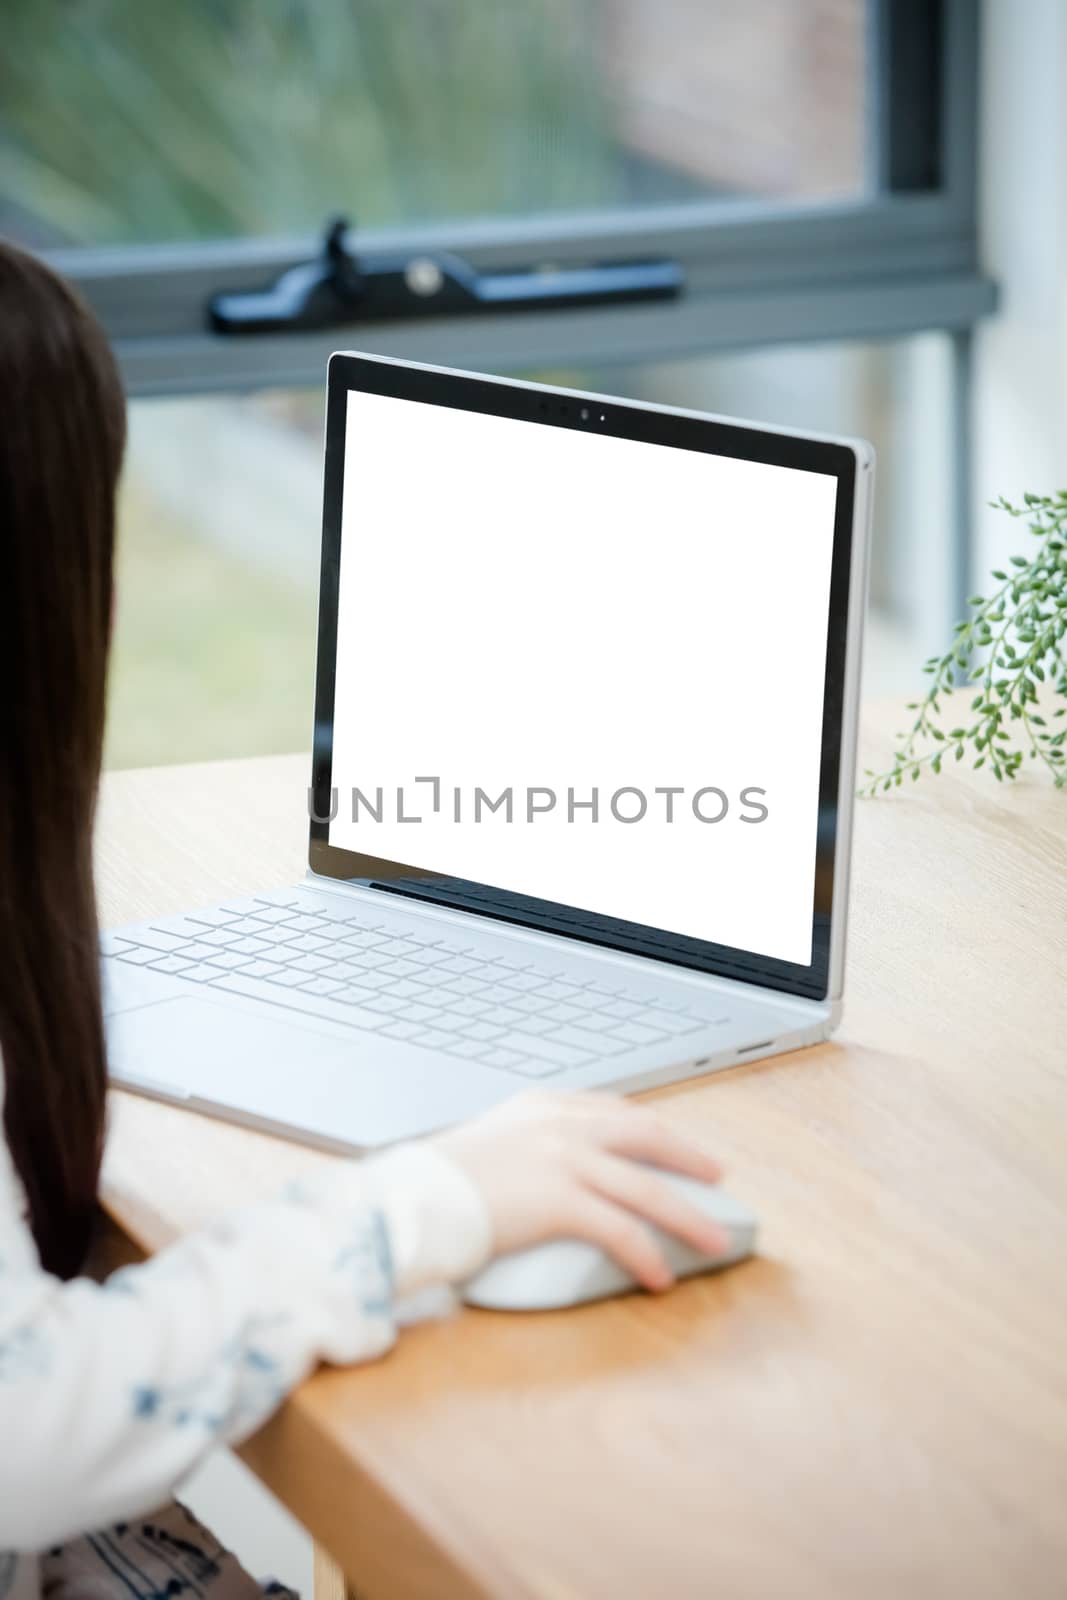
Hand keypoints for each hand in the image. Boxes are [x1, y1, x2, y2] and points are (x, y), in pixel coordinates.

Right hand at [430, 1089, 727, 1291]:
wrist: (411, 1197)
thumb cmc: (436, 1183)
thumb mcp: (487, 1143)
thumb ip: (522, 1147)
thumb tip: (542, 1175)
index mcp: (541, 1106)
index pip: (613, 1109)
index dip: (651, 1127)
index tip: (670, 1139)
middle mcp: (559, 1124)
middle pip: (645, 1135)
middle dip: (687, 1156)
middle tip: (714, 1174)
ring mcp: (564, 1158)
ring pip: (647, 1186)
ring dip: (688, 1215)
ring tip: (714, 1239)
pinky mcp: (561, 1200)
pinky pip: (622, 1230)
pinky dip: (647, 1254)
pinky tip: (660, 1275)